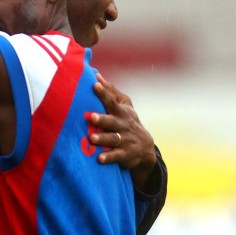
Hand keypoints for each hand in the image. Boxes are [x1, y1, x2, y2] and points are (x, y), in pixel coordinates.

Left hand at [88, 73, 156, 191]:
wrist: (145, 147)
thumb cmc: (127, 121)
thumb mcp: (124, 106)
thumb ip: (111, 92)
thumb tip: (96, 75)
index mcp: (121, 112)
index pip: (111, 101)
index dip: (104, 93)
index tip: (95, 85)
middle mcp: (123, 125)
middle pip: (112, 121)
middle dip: (102, 119)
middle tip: (91, 117)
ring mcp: (125, 140)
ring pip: (113, 139)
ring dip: (102, 138)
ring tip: (91, 138)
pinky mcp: (125, 154)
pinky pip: (116, 156)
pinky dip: (108, 158)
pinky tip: (99, 159)